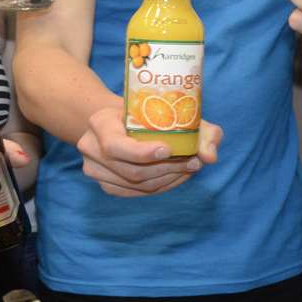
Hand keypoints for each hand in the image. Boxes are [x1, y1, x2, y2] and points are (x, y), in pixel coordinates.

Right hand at [76, 105, 220, 197]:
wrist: (119, 120)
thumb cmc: (146, 111)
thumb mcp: (172, 108)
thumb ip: (200, 128)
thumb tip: (210, 156)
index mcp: (99, 123)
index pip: (115, 146)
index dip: (142, 153)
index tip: (168, 150)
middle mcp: (90, 147)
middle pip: (131, 170)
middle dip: (166, 169)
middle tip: (193, 162)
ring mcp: (94, 170)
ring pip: (135, 185)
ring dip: (167, 179)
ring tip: (188, 168)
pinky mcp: (105, 185)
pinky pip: (134, 193)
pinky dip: (160, 187)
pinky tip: (175, 176)